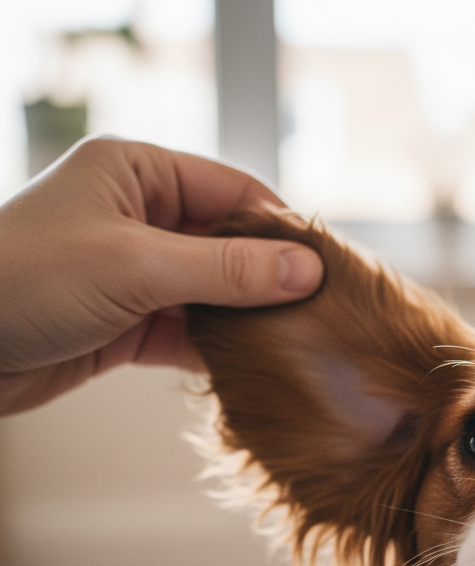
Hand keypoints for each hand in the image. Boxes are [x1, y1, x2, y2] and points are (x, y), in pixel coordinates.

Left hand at [0, 136, 323, 413]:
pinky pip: (192, 332)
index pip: (232, 191)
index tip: (327, 266)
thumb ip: (227, 270)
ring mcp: (135, 273)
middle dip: (271, 278)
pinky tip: (256, 366)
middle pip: (229, 244)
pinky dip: (222, 349)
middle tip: (321, 311)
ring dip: (249, 318)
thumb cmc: (25, 279)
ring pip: (214, 292)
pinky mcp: (129, 323)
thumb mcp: (137, 266)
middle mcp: (139, 217)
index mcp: (137, 173)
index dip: (282, 228)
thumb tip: (308, 270)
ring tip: (299, 342)